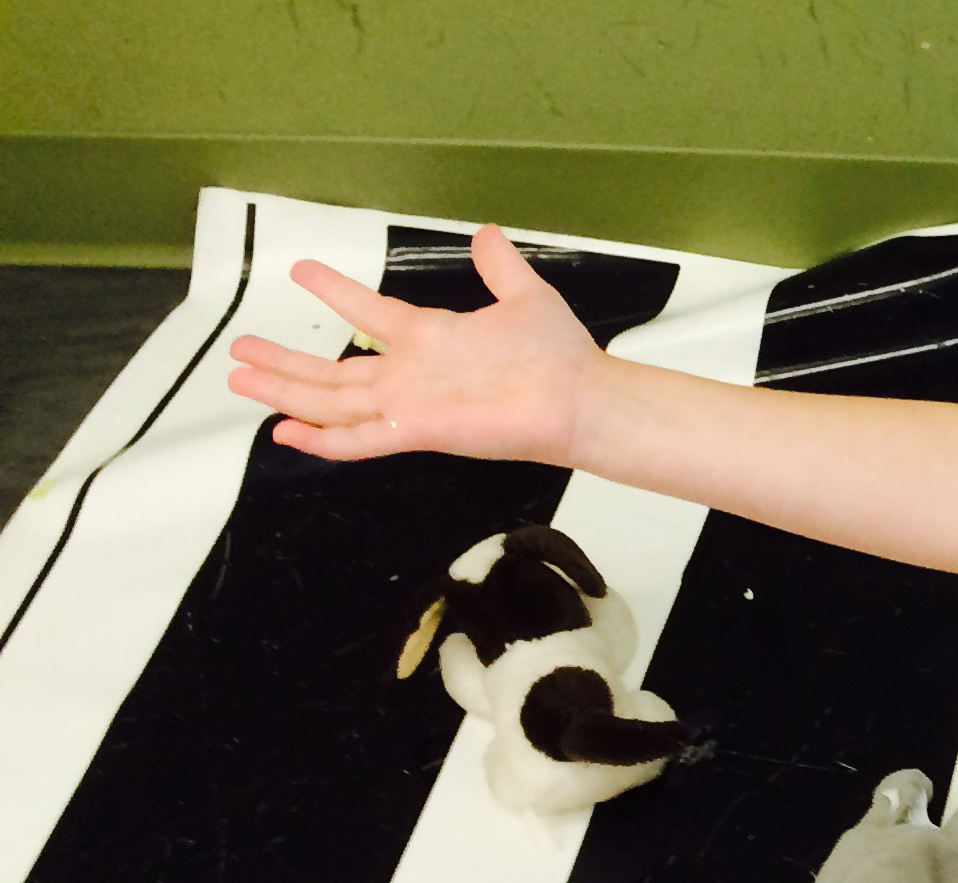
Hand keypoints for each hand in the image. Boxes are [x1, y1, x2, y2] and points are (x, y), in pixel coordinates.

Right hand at [225, 223, 602, 464]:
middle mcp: (412, 374)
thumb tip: (486, 233)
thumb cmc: (558, 354)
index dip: (335, 291)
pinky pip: (361, 437)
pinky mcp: (419, 430)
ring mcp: (411, 404)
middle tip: (238, 349)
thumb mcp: (524, 295)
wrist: (582, 397)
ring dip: (285, 391)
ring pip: (332, 400)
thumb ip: (500, 266)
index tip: (300, 269)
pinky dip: (322, 438)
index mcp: (431, 338)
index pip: (368, 312)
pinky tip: (284, 432)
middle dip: (285, 360)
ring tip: (240, 378)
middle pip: (333, 370)